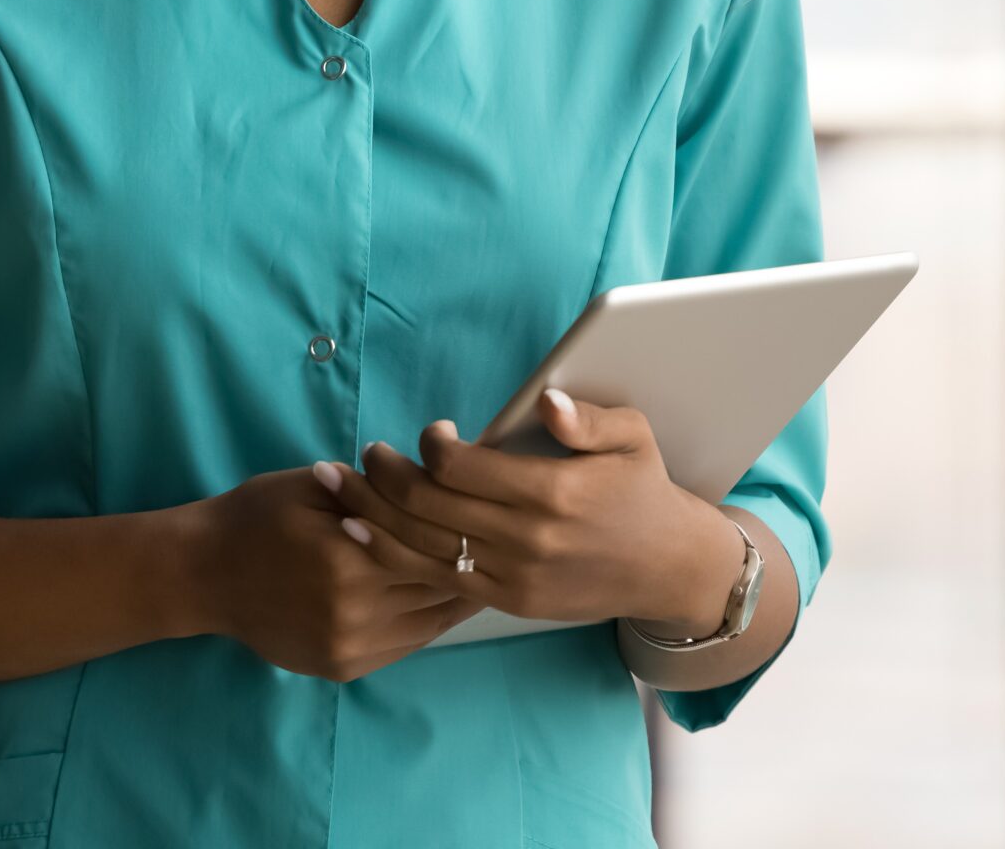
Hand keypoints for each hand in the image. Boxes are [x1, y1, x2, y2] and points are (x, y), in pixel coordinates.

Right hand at [177, 466, 484, 683]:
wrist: (203, 573)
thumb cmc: (255, 516)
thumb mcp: (309, 484)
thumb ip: (371, 490)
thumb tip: (430, 484)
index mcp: (348, 557)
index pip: (431, 547)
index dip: (463, 533)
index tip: (485, 516)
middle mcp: (356, 611)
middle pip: (436, 588)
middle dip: (466, 565)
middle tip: (494, 546)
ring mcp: (351, 646)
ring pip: (429, 623)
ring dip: (454, 598)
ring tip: (477, 573)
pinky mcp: (344, 668)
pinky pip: (405, 645)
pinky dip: (426, 622)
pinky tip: (434, 600)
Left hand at [324, 390, 744, 636]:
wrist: (669, 569)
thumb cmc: (643, 491)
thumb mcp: (633, 438)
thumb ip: (588, 418)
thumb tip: (546, 404)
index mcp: (553, 492)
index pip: (464, 467)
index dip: (434, 445)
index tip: (433, 432)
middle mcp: (528, 538)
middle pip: (430, 506)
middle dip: (383, 476)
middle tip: (364, 453)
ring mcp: (515, 575)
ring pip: (422, 545)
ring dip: (370, 513)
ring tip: (335, 485)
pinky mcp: (508, 600)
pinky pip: (437, 578)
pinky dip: (391, 554)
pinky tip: (359, 531)